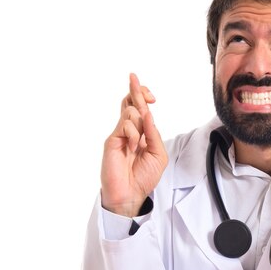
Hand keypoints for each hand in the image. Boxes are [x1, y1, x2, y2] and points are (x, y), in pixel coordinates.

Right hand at [100, 73, 167, 215]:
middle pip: (130, 102)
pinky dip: (134, 133)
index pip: (140, 109)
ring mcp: (119, 134)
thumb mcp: (158, 154)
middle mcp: (129, 130)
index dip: (143, 97)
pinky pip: (126, 125)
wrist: (130, 193)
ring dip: (140, 123)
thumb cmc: (144, 176)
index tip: (152, 97)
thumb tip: (148, 114)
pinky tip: (133, 147)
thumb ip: (154, 134)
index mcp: (141, 133)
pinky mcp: (112, 140)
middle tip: (133, 76)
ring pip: (130, 112)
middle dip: (135, 89)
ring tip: (138, 144)